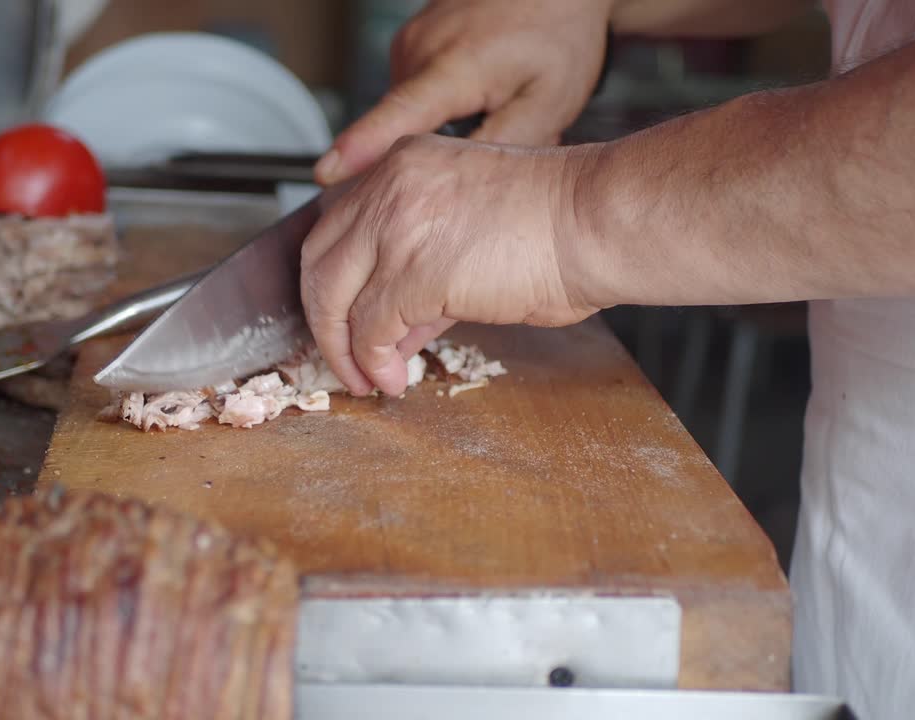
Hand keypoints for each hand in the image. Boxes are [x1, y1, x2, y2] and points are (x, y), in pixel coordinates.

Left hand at [301, 134, 602, 395]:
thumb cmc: (557, 224)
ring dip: (342, 349)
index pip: (335, 225)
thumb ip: (419, 271)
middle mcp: (389, 187)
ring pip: (334, 297)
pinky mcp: (413, 272)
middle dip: (323, 319)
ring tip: (364, 379)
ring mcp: (396, 227)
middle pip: (319, 260)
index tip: (340, 317)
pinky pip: (371, 329)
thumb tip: (390, 330)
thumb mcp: (468, 230)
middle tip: (341, 356)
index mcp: (402, 165)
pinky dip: (373, 362)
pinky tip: (391, 378)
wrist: (596, 220)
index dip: (330, 280)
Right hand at [315, 0, 610, 184]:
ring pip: (410, 113)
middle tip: (496, 126)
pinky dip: (440, 105)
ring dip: (443, 126)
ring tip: (490, 102)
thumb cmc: (556, 34)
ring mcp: (409, 43)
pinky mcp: (407, 43)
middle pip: (403, 130)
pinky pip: (412, 92)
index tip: (326, 173)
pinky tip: (475, 89)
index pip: (398, 115)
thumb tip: (458, 186)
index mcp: (455, 66)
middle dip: (439, 151)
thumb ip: (504, 147)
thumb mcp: (550, 101)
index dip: (360, 148)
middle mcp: (420, 51)